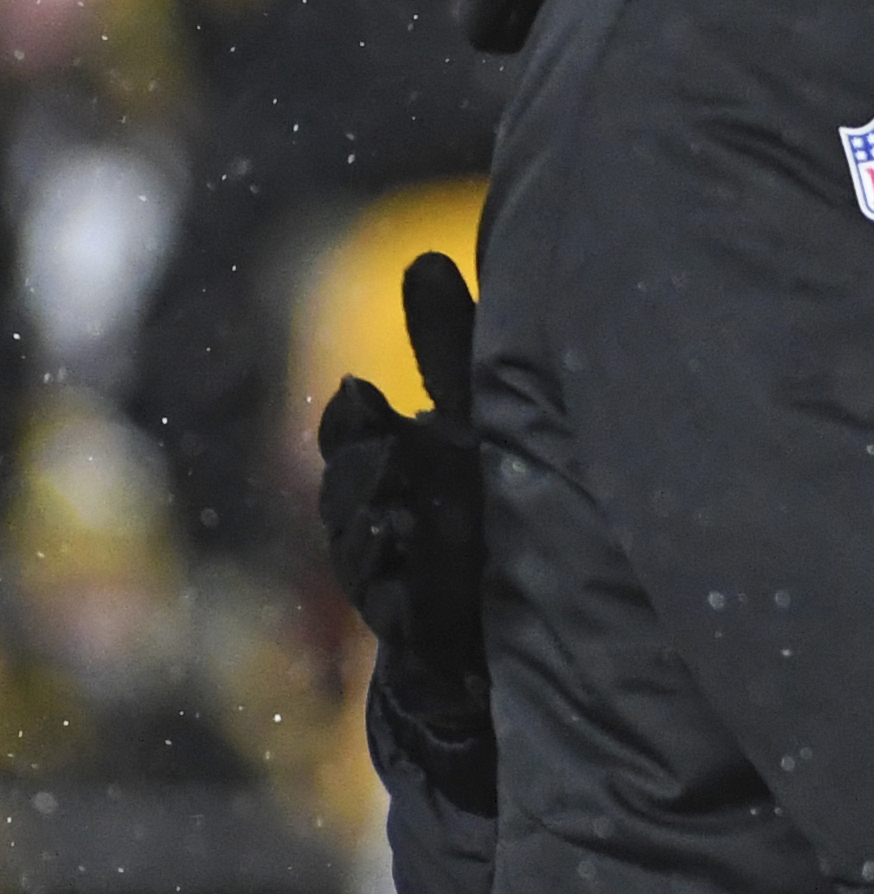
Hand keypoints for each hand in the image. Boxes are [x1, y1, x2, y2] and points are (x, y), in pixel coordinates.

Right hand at [317, 254, 495, 795]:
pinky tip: (410, 576)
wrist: (507, 625)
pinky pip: (395, 615)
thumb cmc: (483, 506)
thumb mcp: (476, 423)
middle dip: (360, 470)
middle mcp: (383, 521)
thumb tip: (425, 259)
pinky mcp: (420, 634)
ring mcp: (396, 580)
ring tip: (391, 509)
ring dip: (370, 531)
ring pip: (360, 554)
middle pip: (346, 494)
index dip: (351, 420)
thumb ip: (447, 350)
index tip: (365, 392)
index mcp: (392, 467)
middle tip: (390, 445)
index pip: (350, 435)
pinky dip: (398, 594)